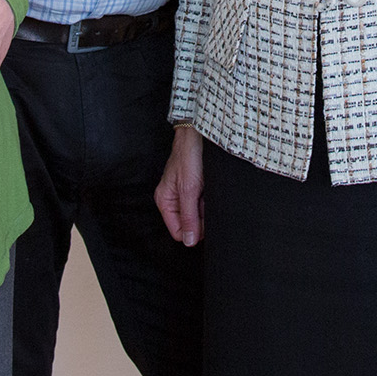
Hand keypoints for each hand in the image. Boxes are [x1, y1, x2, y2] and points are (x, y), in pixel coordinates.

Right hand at [155, 124, 204, 245]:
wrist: (200, 134)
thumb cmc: (189, 155)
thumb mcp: (189, 189)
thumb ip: (189, 216)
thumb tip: (189, 241)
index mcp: (165, 201)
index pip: (178, 232)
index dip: (193, 230)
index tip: (203, 219)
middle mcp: (174, 200)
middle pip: (190, 223)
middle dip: (202, 217)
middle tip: (205, 199)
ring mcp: (186, 194)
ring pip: (200, 214)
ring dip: (207, 206)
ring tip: (207, 189)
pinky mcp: (197, 188)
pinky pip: (206, 202)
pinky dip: (211, 198)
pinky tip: (211, 187)